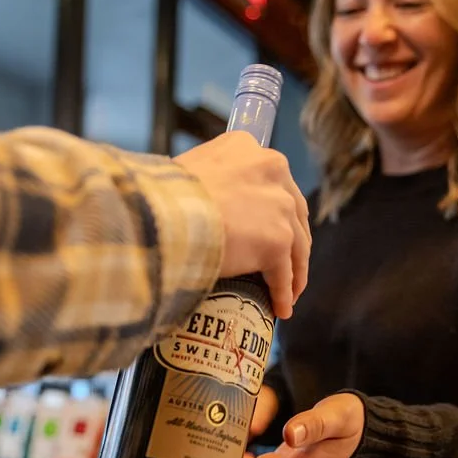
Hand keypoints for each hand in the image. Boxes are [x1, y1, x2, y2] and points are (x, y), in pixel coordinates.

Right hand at [175, 132, 310, 318]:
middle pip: (295, 212)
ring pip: (296, 246)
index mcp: (248, 148)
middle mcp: (273, 172)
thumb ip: (206, 181)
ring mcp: (279, 208)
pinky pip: (283, 275)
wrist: (162, 214)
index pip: (272, 181)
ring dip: (294, 272)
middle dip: (293, 241)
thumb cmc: (161, 195)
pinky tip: (280, 309)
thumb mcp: (186, 170)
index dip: (274, 208)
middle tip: (288, 263)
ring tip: (289, 293)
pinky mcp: (277, 242)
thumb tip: (195, 201)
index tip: (270, 225)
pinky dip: (282, 294)